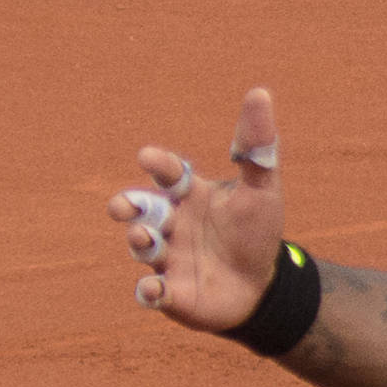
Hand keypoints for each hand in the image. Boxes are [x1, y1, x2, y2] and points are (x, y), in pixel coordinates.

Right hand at [106, 87, 285, 330]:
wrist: (263, 284)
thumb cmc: (257, 232)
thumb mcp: (262, 188)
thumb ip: (256, 147)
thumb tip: (260, 93)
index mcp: (189, 195)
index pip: (168, 174)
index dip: (158, 165)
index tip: (149, 156)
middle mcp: (171, 224)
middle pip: (141, 210)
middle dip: (127, 206)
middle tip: (123, 206)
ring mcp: (167, 259)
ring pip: (143, 247)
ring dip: (140, 242)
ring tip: (147, 238)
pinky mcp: (171, 294)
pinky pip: (152, 293)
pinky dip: (148, 292)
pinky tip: (152, 289)